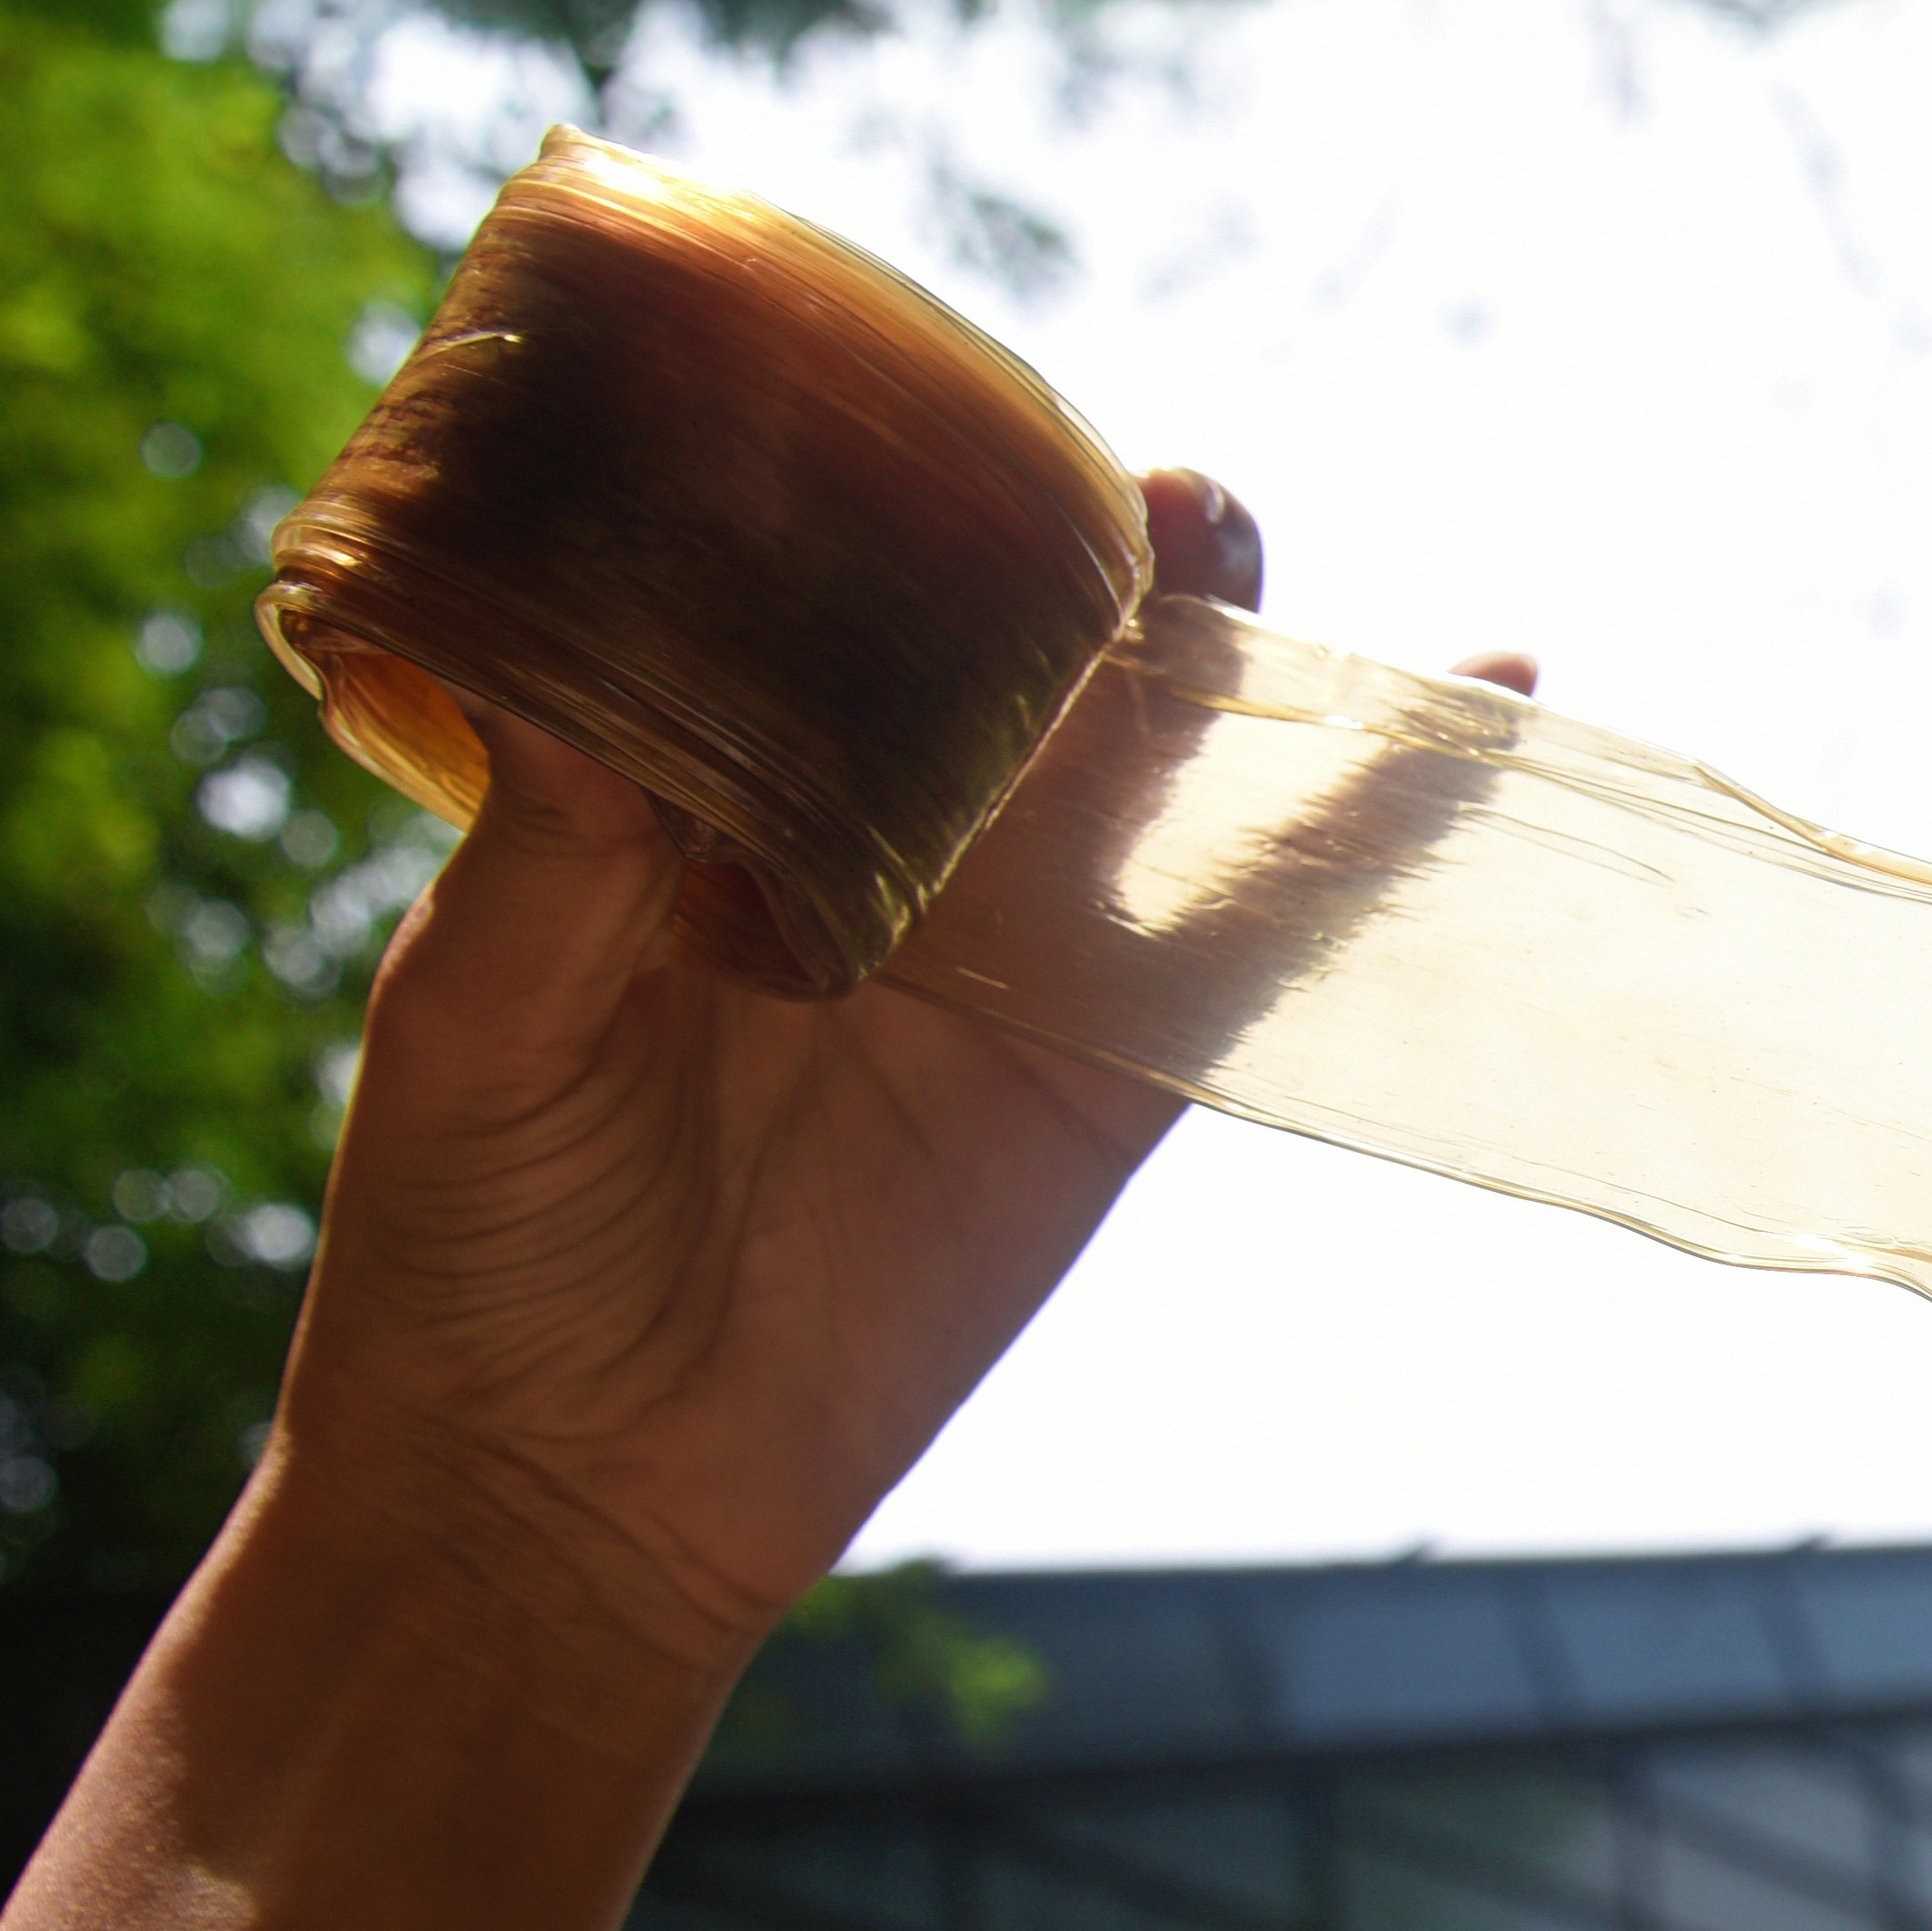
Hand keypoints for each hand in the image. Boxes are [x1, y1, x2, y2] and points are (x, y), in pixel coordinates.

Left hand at [255, 470, 1267, 1698]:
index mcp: (708, 794)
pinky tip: (1465, 727)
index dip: (910, 506)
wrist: (569, 1494)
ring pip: (1145, 764)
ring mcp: (1005, 956)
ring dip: (1223, 652)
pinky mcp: (1109, 1076)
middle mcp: (873, 848)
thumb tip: (563, 688)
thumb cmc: (466, 1241)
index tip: (963, 436)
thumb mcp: (475, 1028)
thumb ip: (546, 865)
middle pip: (1018, 654)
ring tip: (1255, 548)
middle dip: (1092, 553)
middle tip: (1158, 495)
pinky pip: (1251, 935)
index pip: (831, 601)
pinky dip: (1360, 833)